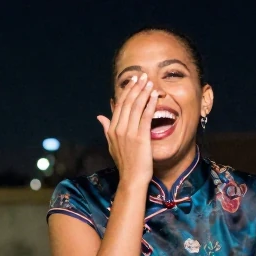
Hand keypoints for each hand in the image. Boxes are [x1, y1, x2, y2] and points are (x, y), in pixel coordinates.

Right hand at [97, 72, 156, 189]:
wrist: (131, 179)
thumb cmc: (125, 164)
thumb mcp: (112, 145)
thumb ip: (106, 129)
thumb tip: (100, 117)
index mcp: (112, 129)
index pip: (119, 105)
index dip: (127, 91)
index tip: (133, 81)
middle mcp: (118, 129)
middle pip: (127, 103)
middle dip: (135, 87)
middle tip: (142, 76)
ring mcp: (129, 133)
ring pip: (136, 107)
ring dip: (143, 93)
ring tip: (150, 82)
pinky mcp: (140, 138)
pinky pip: (145, 117)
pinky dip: (150, 105)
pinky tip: (155, 97)